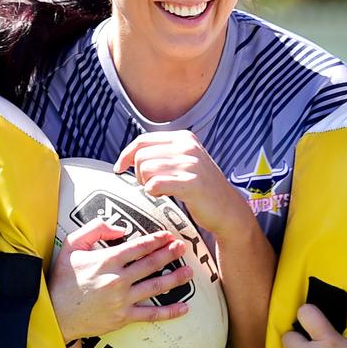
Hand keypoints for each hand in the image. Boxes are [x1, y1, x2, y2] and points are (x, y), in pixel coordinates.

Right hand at [49, 218, 192, 341]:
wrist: (55, 313)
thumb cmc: (63, 278)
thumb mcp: (71, 245)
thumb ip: (95, 228)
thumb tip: (121, 228)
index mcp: (107, 260)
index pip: (139, 247)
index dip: (156, 240)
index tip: (168, 235)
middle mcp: (118, 279)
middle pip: (151, 264)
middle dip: (170, 254)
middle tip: (183, 247)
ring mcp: (122, 300)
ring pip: (156, 287)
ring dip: (175, 278)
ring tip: (189, 272)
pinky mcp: (123, 318)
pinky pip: (151, 314)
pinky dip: (170, 312)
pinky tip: (185, 308)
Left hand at [115, 131, 249, 237]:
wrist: (227, 209)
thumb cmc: (201, 188)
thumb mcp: (185, 161)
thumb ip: (163, 153)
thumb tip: (131, 154)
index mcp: (183, 138)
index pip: (142, 140)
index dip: (126, 155)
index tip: (119, 168)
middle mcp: (187, 147)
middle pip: (141, 156)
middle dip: (138, 174)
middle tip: (150, 186)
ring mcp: (190, 164)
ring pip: (146, 169)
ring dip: (146, 184)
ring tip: (160, 191)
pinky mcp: (191, 183)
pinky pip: (155, 183)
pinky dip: (153, 191)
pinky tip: (162, 195)